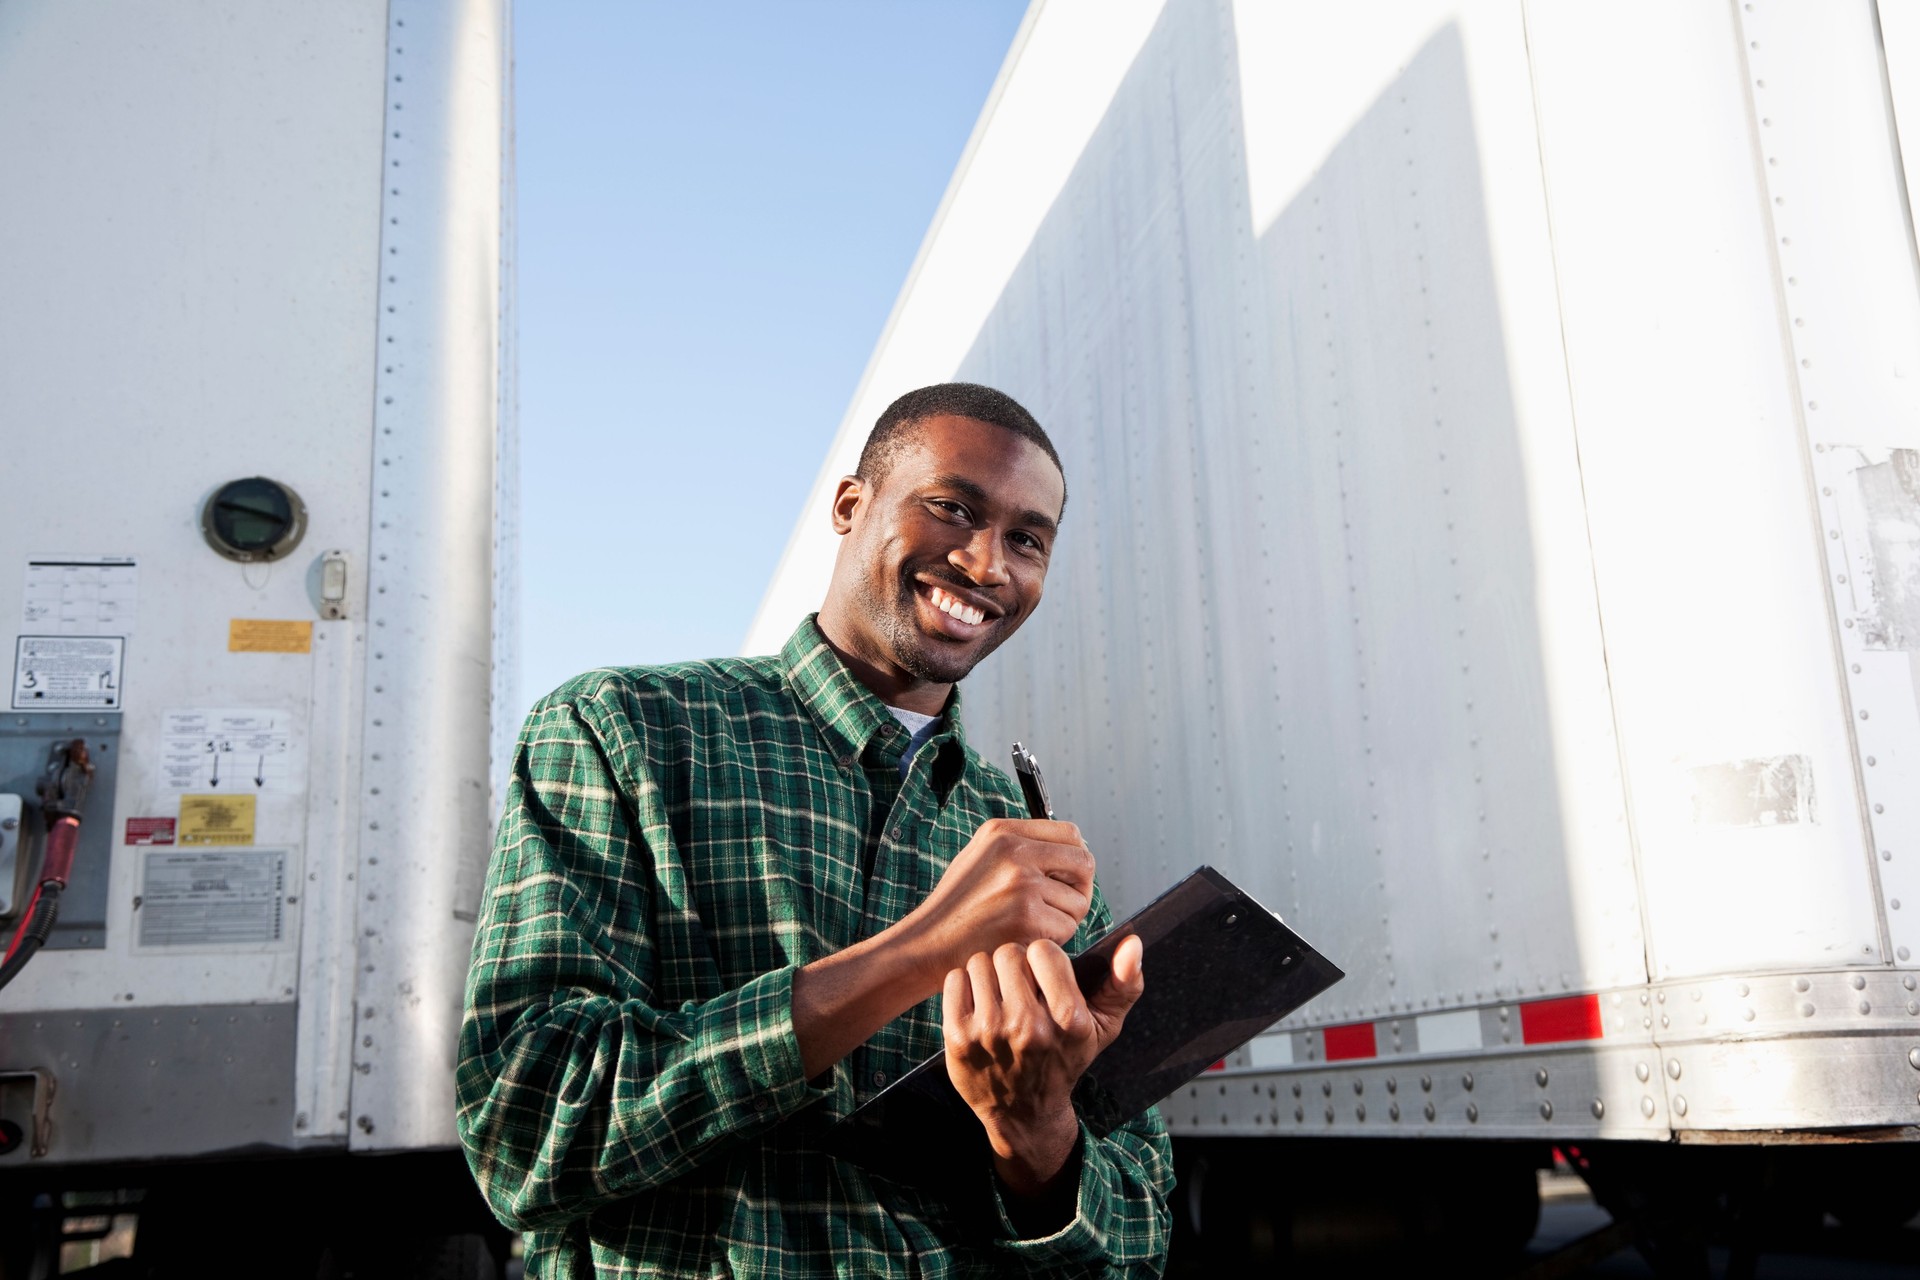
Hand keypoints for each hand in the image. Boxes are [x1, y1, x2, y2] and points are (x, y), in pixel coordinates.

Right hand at [790, 819, 1091, 1078]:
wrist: (927, 945)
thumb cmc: (955, 907)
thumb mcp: (979, 858)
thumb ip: (1020, 847)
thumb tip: (1072, 847)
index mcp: (1002, 831)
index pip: (1070, 832)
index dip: (1074, 857)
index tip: (1066, 876)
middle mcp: (1013, 851)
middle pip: (1084, 862)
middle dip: (1080, 887)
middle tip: (1062, 906)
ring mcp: (1021, 883)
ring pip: (1078, 901)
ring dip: (1064, 919)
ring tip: (1032, 926)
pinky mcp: (1027, 916)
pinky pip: (1066, 928)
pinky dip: (1053, 940)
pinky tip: (1025, 940)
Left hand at [942, 934, 1144, 1194]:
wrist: (1024, 1111)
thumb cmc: (1065, 1058)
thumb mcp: (1104, 1027)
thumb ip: (1124, 983)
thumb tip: (1132, 943)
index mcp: (1070, 1020)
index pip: (1044, 950)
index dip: (1044, 958)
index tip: (1045, 977)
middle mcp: (1030, 1028)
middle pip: (1010, 953)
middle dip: (1015, 963)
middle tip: (1020, 986)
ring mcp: (991, 1033)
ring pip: (981, 962)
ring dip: (989, 973)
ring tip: (1000, 996)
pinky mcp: (958, 1038)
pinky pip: (956, 979)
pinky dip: (965, 985)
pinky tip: (979, 1005)